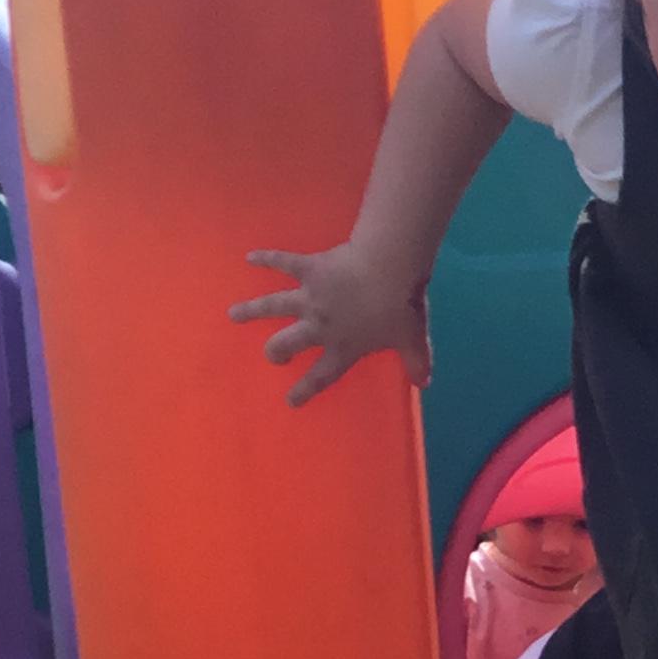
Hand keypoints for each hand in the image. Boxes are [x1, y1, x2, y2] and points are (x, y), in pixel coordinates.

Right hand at [229, 245, 430, 405]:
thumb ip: (416, 361)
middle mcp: (320, 326)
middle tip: (272, 355)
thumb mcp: (412, 339)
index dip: (305, 390)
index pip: (321, 376)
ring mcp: (310, 297)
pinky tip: (249, 257)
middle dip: (275, 352)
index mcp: (343, 347)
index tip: (291, 401)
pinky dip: (265, 259)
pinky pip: (282, 262)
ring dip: (251, 311)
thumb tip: (424, 382)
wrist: (389, 268)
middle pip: (286, 343)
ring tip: (232, 315)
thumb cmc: (400, 307)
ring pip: (272, 306)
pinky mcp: (308, 269)